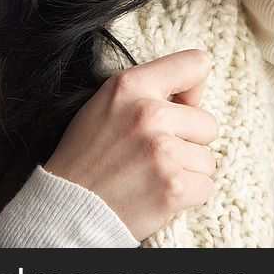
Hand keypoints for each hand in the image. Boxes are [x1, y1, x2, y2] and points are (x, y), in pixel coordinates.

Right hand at [43, 48, 217, 240]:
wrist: (66, 209)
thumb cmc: (88, 157)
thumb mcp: (106, 104)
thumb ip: (147, 92)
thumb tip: (193, 96)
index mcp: (130, 86)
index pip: (195, 64)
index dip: (194, 89)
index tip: (183, 107)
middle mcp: (149, 113)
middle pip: (207, 124)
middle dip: (189, 142)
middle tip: (154, 155)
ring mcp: (162, 151)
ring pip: (207, 160)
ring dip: (186, 171)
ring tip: (151, 176)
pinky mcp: (173, 186)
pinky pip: (205, 187)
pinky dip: (187, 196)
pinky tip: (157, 194)